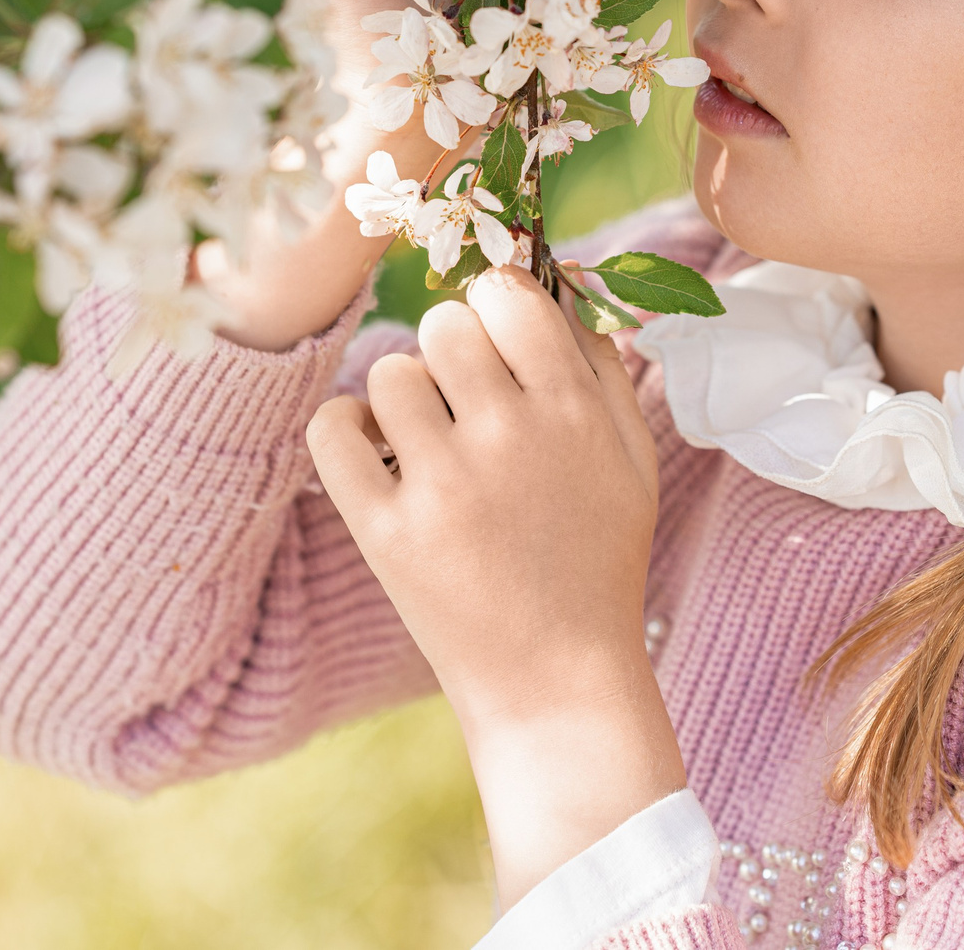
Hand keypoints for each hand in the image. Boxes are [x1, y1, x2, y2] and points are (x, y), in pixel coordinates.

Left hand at [306, 266, 686, 907]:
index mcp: (572, 412)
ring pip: (388, 375)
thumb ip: (603, 364)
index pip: (508, 293)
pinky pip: (331, 431)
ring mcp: (442, 487)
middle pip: (443, 324)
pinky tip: (373, 454)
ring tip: (424, 442)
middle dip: (449, 350)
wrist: (556, 682)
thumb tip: (557, 281)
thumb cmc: (599, 562)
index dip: (497, 306)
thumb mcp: (632, 458)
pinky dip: (343, 431)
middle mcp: (507, 437)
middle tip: (461, 397)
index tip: (498, 342)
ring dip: (402, 399)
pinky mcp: (384, 533)